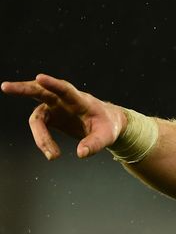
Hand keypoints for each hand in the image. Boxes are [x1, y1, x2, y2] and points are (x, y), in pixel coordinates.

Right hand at [1, 74, 124, 159]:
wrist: (106, 123)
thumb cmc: (107, 126)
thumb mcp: (107, 136)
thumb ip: (95, 144)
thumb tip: (81, 154)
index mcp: (81, 100)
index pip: (66, 89)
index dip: (53, 84)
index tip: (39, 77)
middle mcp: (64, 100)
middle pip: (41, 91)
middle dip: (23, 89)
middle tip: (5, 87)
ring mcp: (55, 107)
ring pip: (37, 115)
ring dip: (40, 136)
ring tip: (54, 156)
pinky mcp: (50, 116)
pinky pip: (39, 126)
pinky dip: (43, 140)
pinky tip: (52, 153)